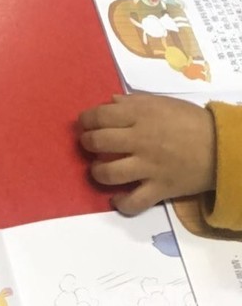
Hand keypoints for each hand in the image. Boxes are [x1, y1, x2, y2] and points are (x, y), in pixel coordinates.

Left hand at [79, 93, 216, 214]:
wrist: (222, 147)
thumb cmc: (190, 120)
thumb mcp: (161, 102)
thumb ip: (133, 102)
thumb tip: (110, 102)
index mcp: (139, 115)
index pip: (99, 115)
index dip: (86, 120)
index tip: (85, 123)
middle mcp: (139, 140)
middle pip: (98, 142)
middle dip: (87, 143)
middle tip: (89, 144)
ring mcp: (148, 166)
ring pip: (109, 173)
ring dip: (97, 171)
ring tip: (98, 169)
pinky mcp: (159, 189)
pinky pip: (134, 202)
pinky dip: (121, 203)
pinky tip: (115, 198)